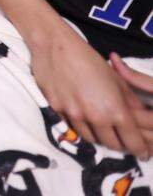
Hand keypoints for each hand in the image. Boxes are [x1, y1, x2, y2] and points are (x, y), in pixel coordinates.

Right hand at [29, 27, 148, 157]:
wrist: (55, 47)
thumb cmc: (89, 59)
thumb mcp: (116, 79)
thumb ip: (129, 102)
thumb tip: (138, 116)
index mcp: (114, 109)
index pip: (132, 141)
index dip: (139, 149)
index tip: (142, 151)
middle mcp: (94, 116)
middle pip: (111, 145)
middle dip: (119, 144)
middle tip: (120, 138)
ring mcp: (73, 115)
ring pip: (90, 139)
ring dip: (98, 136)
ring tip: (100, 127)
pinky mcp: (56, 111)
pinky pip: (72, 127)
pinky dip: (80, 126)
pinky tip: (82, 116)